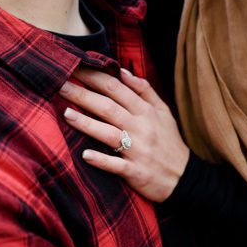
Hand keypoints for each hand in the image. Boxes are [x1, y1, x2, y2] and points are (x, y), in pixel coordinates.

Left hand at [59, 67, 189, 202]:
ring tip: (66, 114)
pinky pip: (117, 165)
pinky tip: (85, 154)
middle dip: (83, 95)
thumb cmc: (170, 143)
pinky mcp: (136, 172)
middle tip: (59, 85)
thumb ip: (144, 90)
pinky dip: (102, 160)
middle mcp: (141, 128)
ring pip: (109, 133)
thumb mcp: (163, 112)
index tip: (74, 67)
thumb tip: (122, 71)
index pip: (117, 89)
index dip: (95, 76)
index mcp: (146, 112)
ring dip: (87, 124)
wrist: (186, 179)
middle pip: (108, 108)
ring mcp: (138, 151)